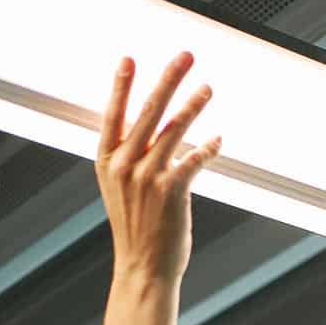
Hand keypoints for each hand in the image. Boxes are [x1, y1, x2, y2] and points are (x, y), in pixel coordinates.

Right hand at [94, 51, 221, 285]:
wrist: (142, 268)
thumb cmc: (135, 228)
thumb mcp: (122, 188)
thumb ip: (133, 155)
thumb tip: (158, 122)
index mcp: (107, 161)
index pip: (113, 114)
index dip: (121, 86)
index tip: (128, 59)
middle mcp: (124, 166)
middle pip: (149, 111)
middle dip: (169, 79)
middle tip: (186, 56)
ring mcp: (146, 178)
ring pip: (175, 130)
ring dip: (194, 105)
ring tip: (208, 88)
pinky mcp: (171, 191)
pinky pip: (194, 159)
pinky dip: (208, 147)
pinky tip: (218, 138)